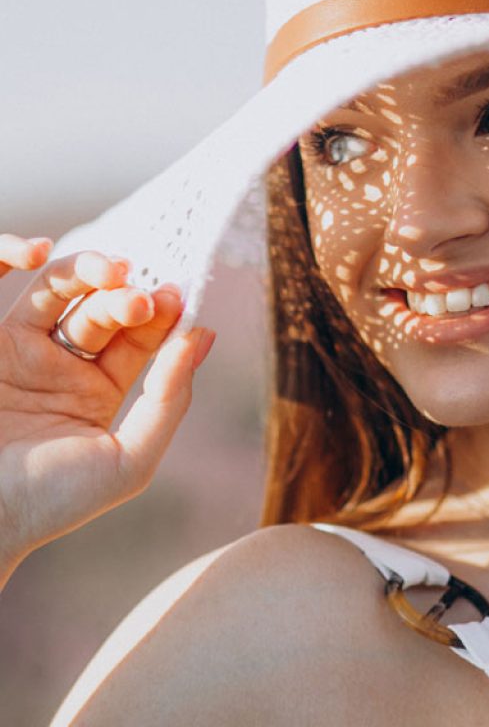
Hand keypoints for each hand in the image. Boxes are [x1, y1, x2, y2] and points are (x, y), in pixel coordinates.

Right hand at [0, 234, 214, 589]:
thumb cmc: (51, 501)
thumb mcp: (128, 460)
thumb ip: (168, 400)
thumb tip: (204, 337)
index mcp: (100, 392)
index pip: (140, 339)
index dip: (162, 316)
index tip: (179, 296)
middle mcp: (64, 366)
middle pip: (105, 310)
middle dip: (130, 297)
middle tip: (145, 299)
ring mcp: (22, 350)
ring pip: (60, 290)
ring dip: (88, 270)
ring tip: (115, 271)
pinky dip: (11, 256)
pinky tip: (38, 251)